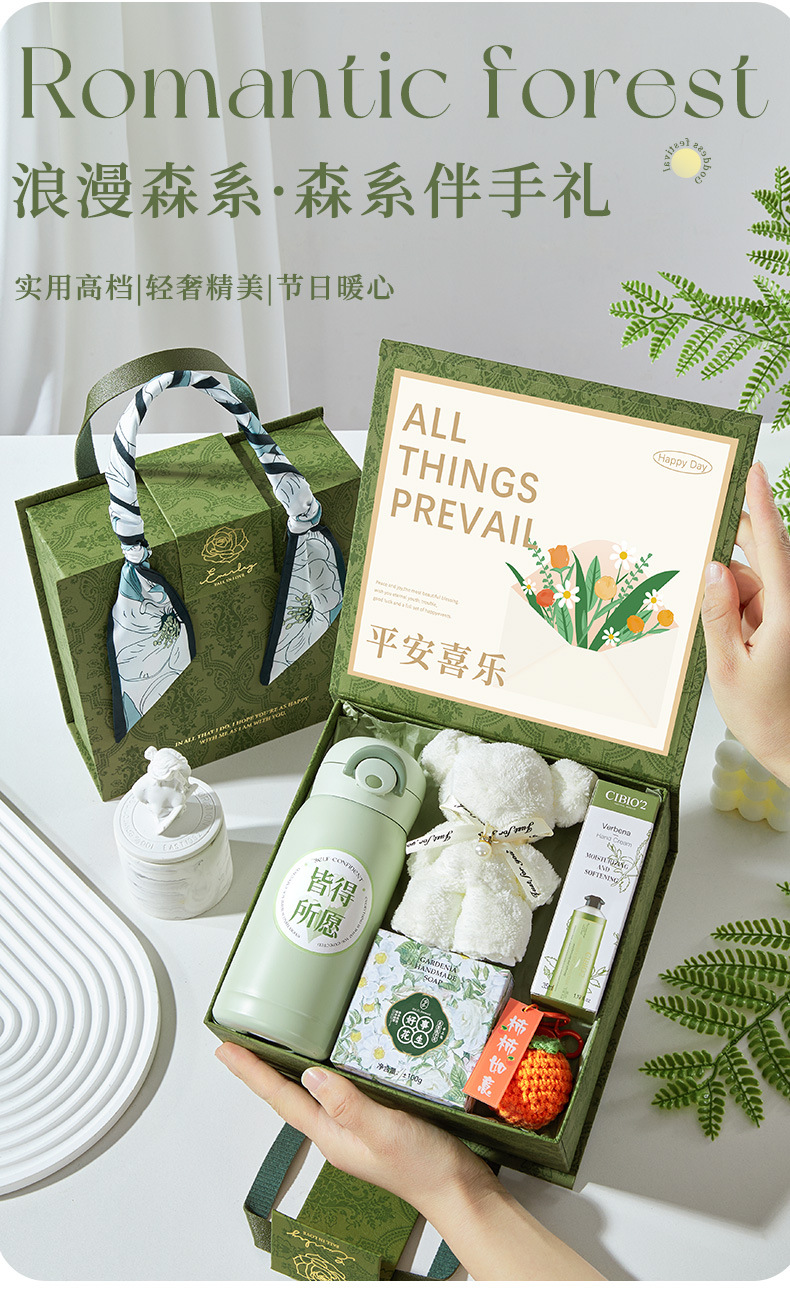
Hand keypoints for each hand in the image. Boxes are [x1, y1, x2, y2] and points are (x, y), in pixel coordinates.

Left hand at [215, 1043, 603, 1280]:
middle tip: (243, 1039)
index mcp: (330, 1134)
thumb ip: (347, 1104)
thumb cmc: (422, 1166)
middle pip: (290, 1095)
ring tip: (278, 1042)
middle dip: (264, 1068)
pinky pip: (343, 1093)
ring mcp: (356, 1130)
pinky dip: (331, 1073)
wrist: (459, 1192)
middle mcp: (337, 1132)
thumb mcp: (384, 1130)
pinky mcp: (377, 1123)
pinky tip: (340, 1059)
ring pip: (315, 1094)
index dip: (251, 1072)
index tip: (224, 1049)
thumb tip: (309, 1076)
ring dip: (293, 1069)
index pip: (281, 1098)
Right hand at [702, 461, 789, 783]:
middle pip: (764, 556)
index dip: (760, 506)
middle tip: (702, 528)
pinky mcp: (781, 629)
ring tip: (709, 616)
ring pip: (755, 581)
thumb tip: (713, 568)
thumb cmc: (766, 717)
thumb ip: (718, 613)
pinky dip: (734, 606)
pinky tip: (717, 626)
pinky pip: (754, 602)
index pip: (771, 546)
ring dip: (730, 589)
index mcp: (785, 613)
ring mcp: (786, 618)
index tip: (753, 471)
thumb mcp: (728, 666)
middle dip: (734, 542)